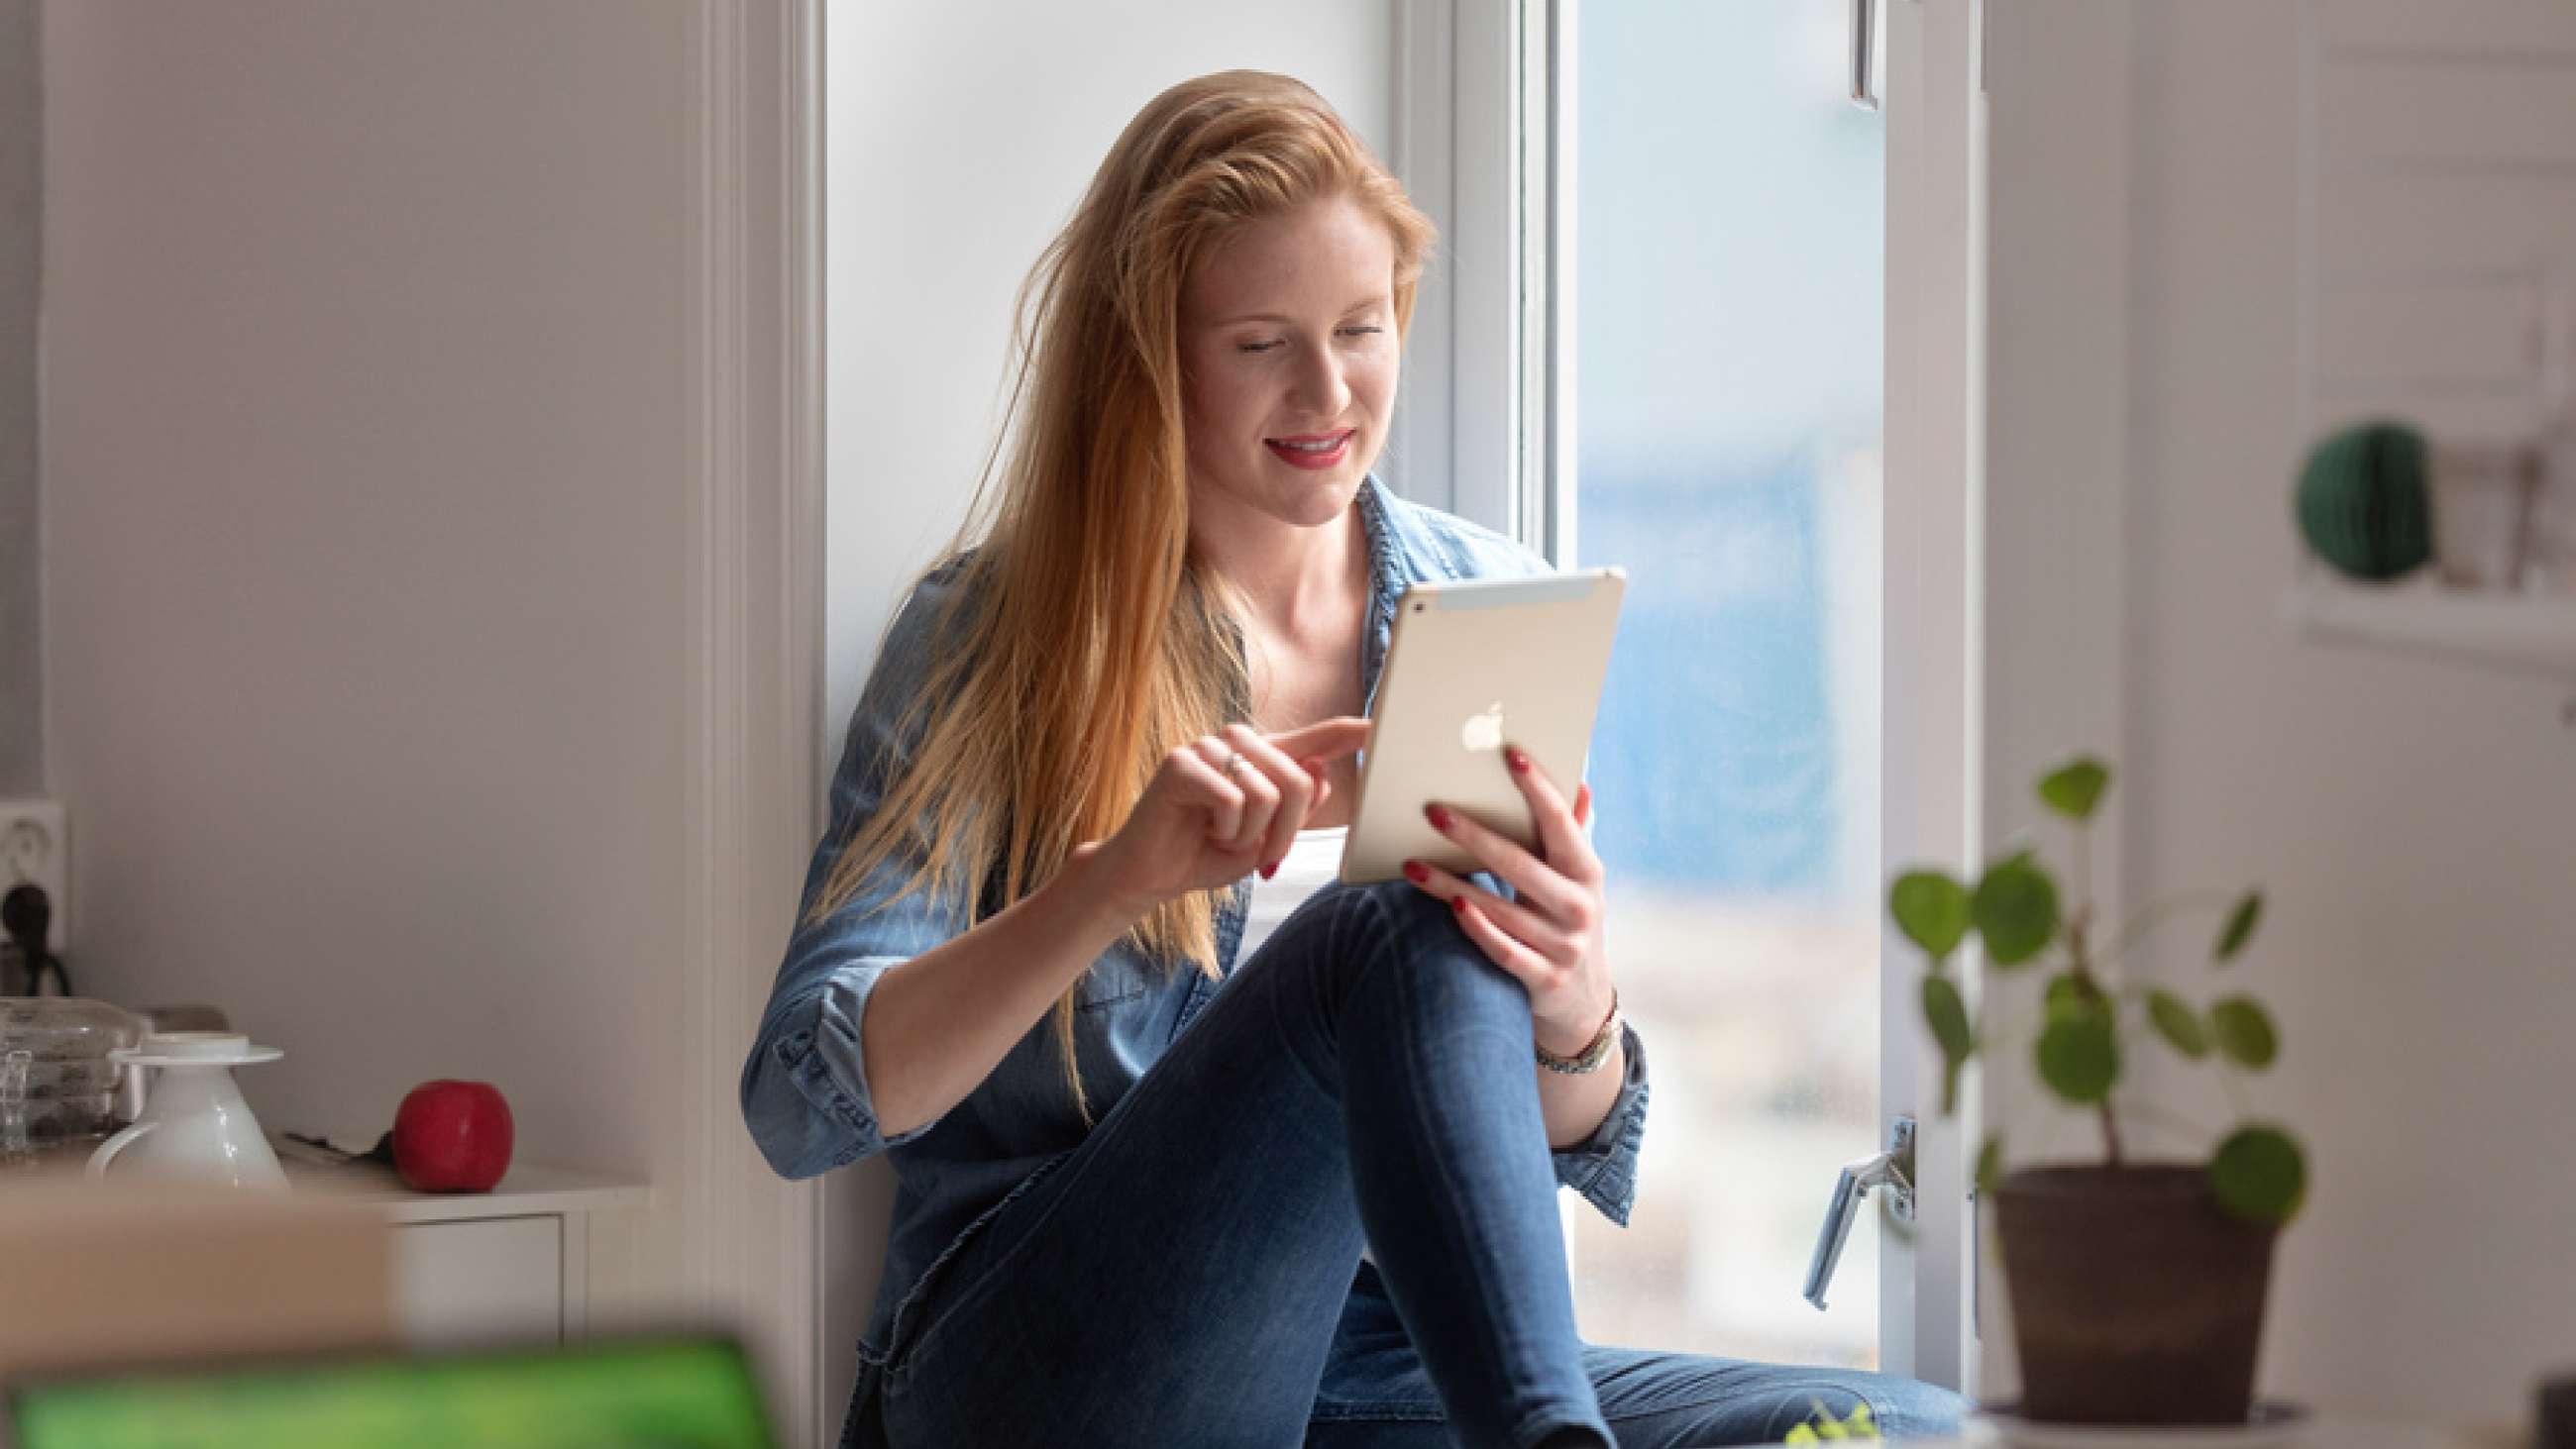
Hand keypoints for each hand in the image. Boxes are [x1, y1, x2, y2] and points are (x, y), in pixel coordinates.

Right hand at [1079, 717, 1371, 915]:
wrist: (1152, 877)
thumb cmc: (1207, 854)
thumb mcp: (1267, 837)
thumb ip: (1298, 806)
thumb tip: (1322, 771)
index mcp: (1260, 756)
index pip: (1314, 738)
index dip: (1350, 731)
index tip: (1382, 723)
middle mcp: (1235, 741)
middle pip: (1299, 779)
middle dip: (1286, 831)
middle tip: (1262, 855)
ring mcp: (1206, 747)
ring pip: (1268, 793)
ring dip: (1250, 835)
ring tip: (1221, 837)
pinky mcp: (1181, 763)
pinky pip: (1234, 801)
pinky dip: (1226, 833)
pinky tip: (1203, 831)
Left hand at [1403, 746, 1613, 1055]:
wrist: (1583, 1000)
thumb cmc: (1566, 919)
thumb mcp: (1577, 880)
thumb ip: (1573, 834)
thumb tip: (1581, 783)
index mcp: (1587, 871)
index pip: (1561, 822)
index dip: (1538, 787)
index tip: (1510, 754)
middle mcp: (1579, 906)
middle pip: (1519, 863)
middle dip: (1473, 834)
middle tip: (1432, 810)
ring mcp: (1562, 945)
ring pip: (1500, 908)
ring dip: (1452, 884)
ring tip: (1411, 863)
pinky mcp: (1543, 978)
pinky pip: (1505, 950)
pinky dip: (1478, 929)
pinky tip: (1451, 908)